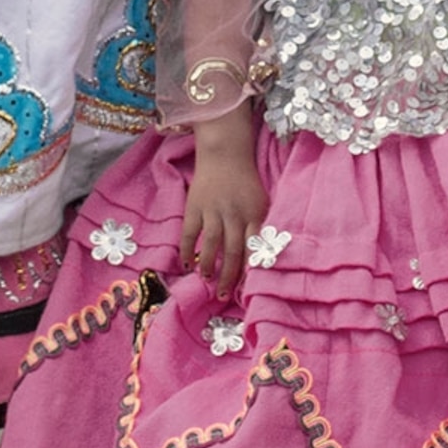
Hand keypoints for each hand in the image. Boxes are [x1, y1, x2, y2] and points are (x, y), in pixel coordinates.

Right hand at [178, 116, 267, 297]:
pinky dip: (186, 249)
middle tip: (224, 295)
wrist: (225, 152)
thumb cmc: (246, 181)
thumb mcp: (261, 202)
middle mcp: (234, 214)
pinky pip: (190, 232)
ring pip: (211, 244)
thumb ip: (260, 227)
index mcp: (254, 215)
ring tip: (207, 280)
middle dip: (229, 277)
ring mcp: (213, 210)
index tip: (248, 290)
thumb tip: (261, 258)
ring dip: (208, 265)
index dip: (250, 270)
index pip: (253, 248)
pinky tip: (186, 264)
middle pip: (233, 251)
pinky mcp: (195, 206)